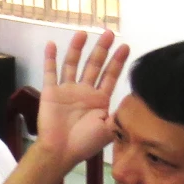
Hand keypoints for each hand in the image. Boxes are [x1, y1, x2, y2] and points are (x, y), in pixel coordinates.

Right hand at [37, 31, 128, 164]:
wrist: (61, 151)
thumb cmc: (86, 142)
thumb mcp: (111, 128)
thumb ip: (120, 112)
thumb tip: (133, 98)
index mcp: (100, 99)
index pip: (110, 75)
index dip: (118, 61)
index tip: (125, 46)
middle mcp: (84, 91)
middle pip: (94, 65)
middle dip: (102, 49)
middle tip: (109, 33)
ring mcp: (67, 90)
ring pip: (73, 64)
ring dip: (78, 48)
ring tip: (83, 33)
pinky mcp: (51, 92)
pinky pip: (50, 72)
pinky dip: (50, 58)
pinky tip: (51, 45)